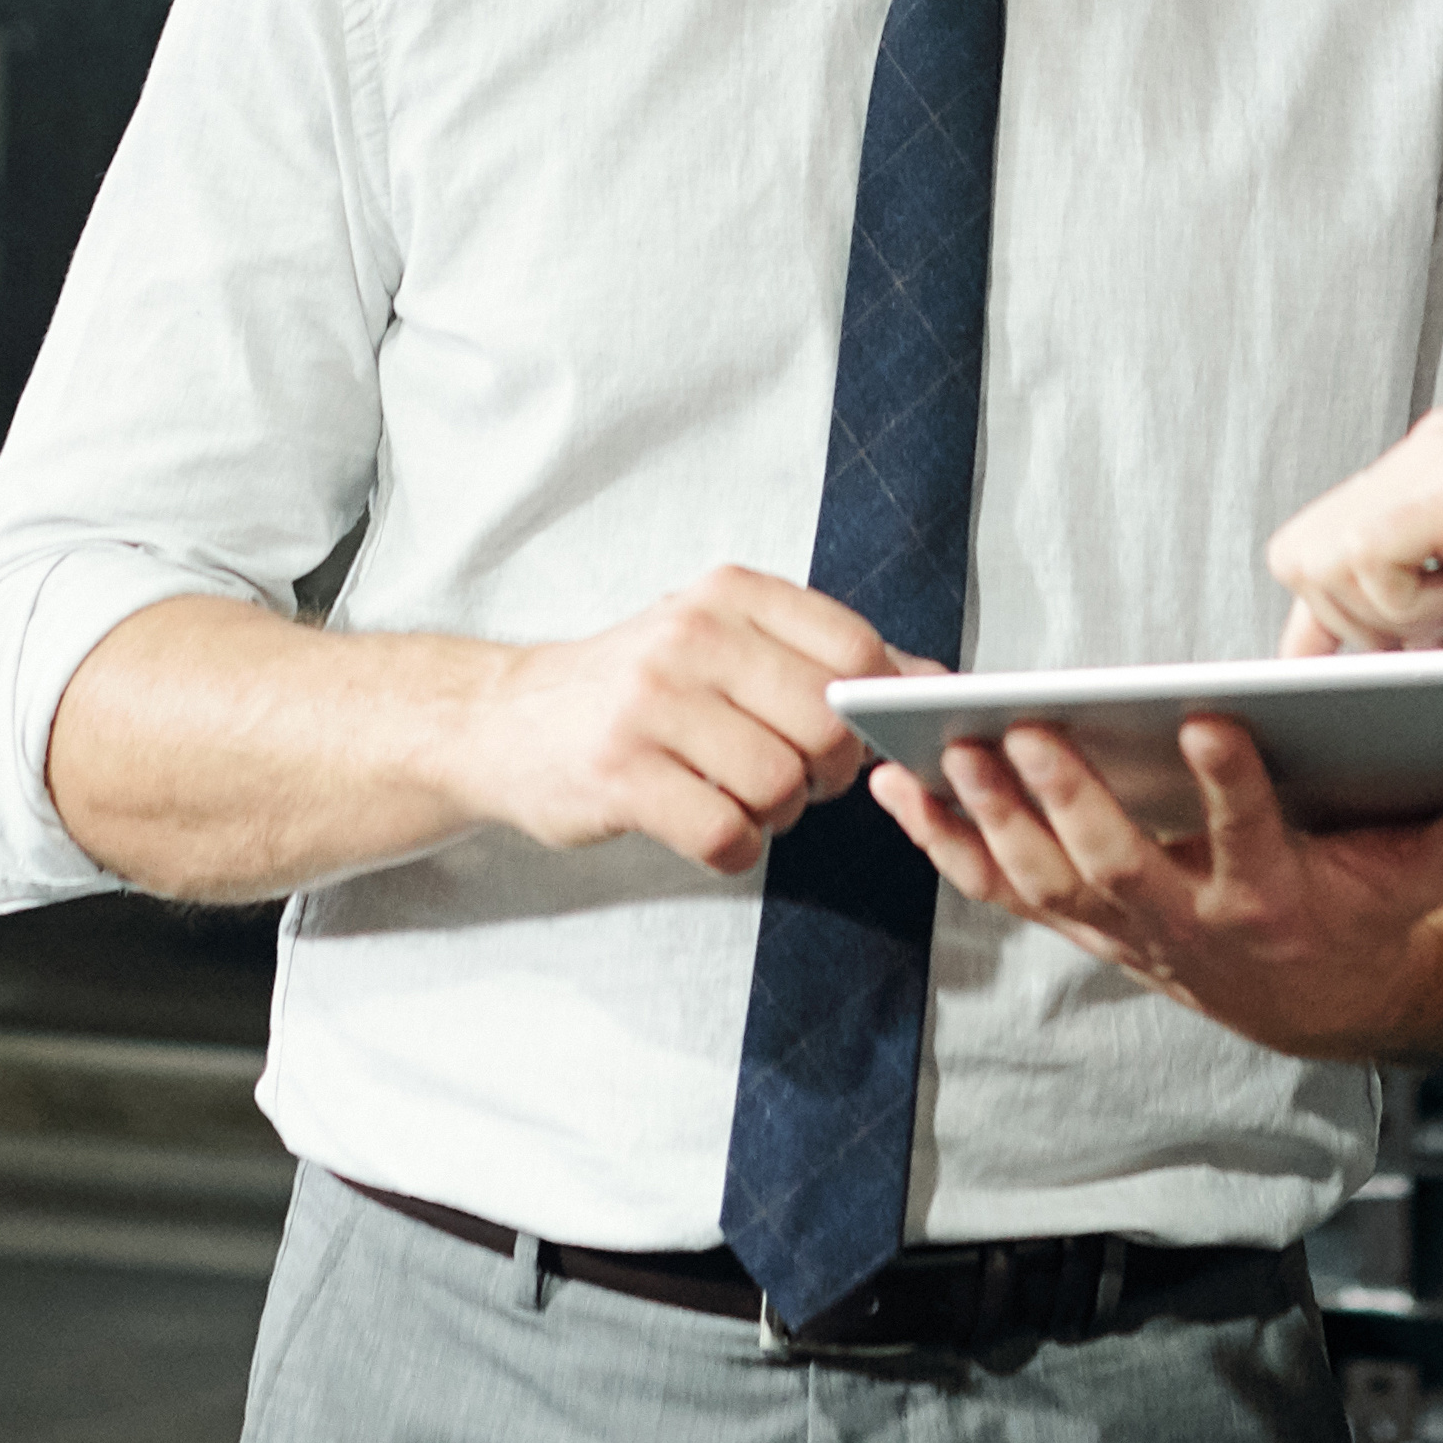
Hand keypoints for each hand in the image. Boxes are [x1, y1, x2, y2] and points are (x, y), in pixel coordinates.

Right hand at [470, 573, 904, 876]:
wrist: (505, 721)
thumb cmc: (636, 686)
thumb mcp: (723, 640)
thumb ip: (825, 657)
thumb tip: (938, 681)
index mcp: (730, 594)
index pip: (855, 650)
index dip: (872, 711)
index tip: (853, 738)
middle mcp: (692, 635)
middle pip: (826, 726)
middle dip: (828, 775)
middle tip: (795, 781)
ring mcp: (652, 703)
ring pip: (780, 785)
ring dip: (776, 816)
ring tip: (742, 800)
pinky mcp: (621, 773)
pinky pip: (726, 833)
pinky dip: (734, 848)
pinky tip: (709, 829)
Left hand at [867, 717, 1442, 1058]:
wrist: (1306, 995)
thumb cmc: (1361, 904)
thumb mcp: (1426, 871)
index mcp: (1277, 903)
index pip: (1253, 842)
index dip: (1232, 786)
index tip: (1210, 716)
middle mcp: (1188, 927)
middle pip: (1118, 868)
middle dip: (1069, 801)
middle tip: (1028, 730)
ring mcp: (1121, 932)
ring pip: (1044, 884)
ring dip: (989, 820)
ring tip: (947, 748)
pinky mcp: (1075, 924)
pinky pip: (998, 889)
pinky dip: (943, 843)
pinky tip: (895, 785)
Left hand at [1269, 381, 1442, 637]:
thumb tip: (1414, 650)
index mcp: (1436, 466)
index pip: (1325, 542)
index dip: (1326, 620)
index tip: (1346, 677)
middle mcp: (1425, 453)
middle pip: (1301, 552)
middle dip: (1343, 624)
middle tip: (1423, 644)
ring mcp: (1440, 462)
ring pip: (1320, 555)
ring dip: (1376, 615)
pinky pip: (1372, 554)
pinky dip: (1407, 602)